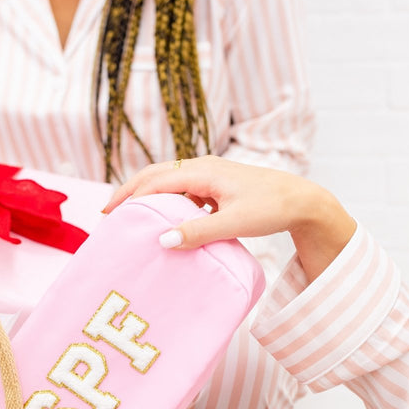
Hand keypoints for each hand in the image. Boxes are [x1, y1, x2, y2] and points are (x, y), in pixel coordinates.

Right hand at [103, 156, 355, 281]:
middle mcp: (202, 168)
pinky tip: (163, 220)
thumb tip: (163, 240)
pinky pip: (181, 190)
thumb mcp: (234, 222)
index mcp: (203, 172)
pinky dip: (165, 201)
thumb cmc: (271, 208)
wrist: (301, 201)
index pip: (155, 181)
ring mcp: (208, 175)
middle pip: (155, 175)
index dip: (129, 198)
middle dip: (129, 193)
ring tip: (129, 218)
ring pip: (167, 181)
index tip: (109, 216)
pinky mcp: (215, 186)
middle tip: (107, 215)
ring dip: (146, 196)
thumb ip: (198, 232)